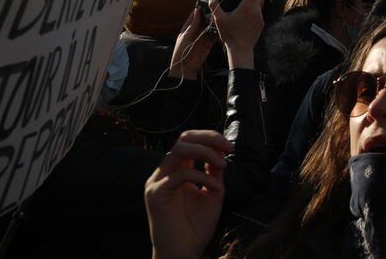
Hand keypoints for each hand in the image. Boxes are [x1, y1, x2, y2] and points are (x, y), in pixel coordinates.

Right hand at [145, 130, 232, 258]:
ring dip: (206, 152)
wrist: (184, 253)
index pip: (189, 141)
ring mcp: (157, 182)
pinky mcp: (155, 194)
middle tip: (228, 148)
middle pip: (183, 139)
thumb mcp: (212, 192)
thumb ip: (214, 172)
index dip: (210, 138)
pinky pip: (180, 174)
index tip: (230, 147)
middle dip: (210, 138)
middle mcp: (164, 173)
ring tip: (222, 163)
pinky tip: (212, 186)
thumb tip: (221, 151)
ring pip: (179, 149)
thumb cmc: (195, 227)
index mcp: (176, 171)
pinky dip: (201, 175)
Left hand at [168, 9, 216, 80]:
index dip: (201, 8)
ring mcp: (204, 36)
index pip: (196, 14)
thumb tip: (197, 10)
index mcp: (189, 26)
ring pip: (211, 26)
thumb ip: (193, 24)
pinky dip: (219, 31)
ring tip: (222, 16)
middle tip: (218, 8)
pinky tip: (223, 27)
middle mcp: (197, 29)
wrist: (186, 67)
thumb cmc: (181, 51)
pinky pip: (215, 35)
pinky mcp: (209, 42)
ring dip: (215, 22)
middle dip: (210, 14)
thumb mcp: (185, 36)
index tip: (207, 1)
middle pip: (205, 19)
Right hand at [209, 0, 262, 69]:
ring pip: (260, 3)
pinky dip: (254, 11)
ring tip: (242, 5)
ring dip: (253, 1)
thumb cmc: (230, 35)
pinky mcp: (261, 24)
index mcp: (247, 6)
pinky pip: (260, 13)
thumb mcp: (219, 18)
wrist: (240, 49)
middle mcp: (256, 10)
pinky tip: (245, 16)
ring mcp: (260, 17)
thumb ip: (214, 3)